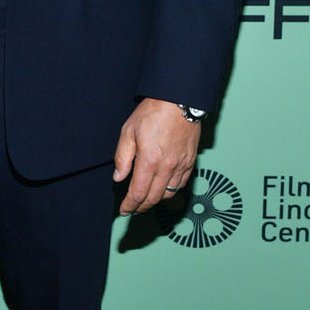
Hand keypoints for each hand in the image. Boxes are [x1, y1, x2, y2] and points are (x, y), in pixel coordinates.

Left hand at [113, 98, 199, 215]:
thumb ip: (122, 157)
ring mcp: (181, 165)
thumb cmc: (153, 112)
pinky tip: (163, 189)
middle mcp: (167, 166)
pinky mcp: (190, 161)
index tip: (124, 210)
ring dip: (156, 201)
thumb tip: (118, 177)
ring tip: (146, 200)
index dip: (130, 205)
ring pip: (169, 194)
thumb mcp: (128, 131)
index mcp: (149, 160)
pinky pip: (181, 184)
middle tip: (132, 209)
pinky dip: (171, 191)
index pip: (138, 193)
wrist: (179, 99)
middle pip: (153, 198)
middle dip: (141, 207)